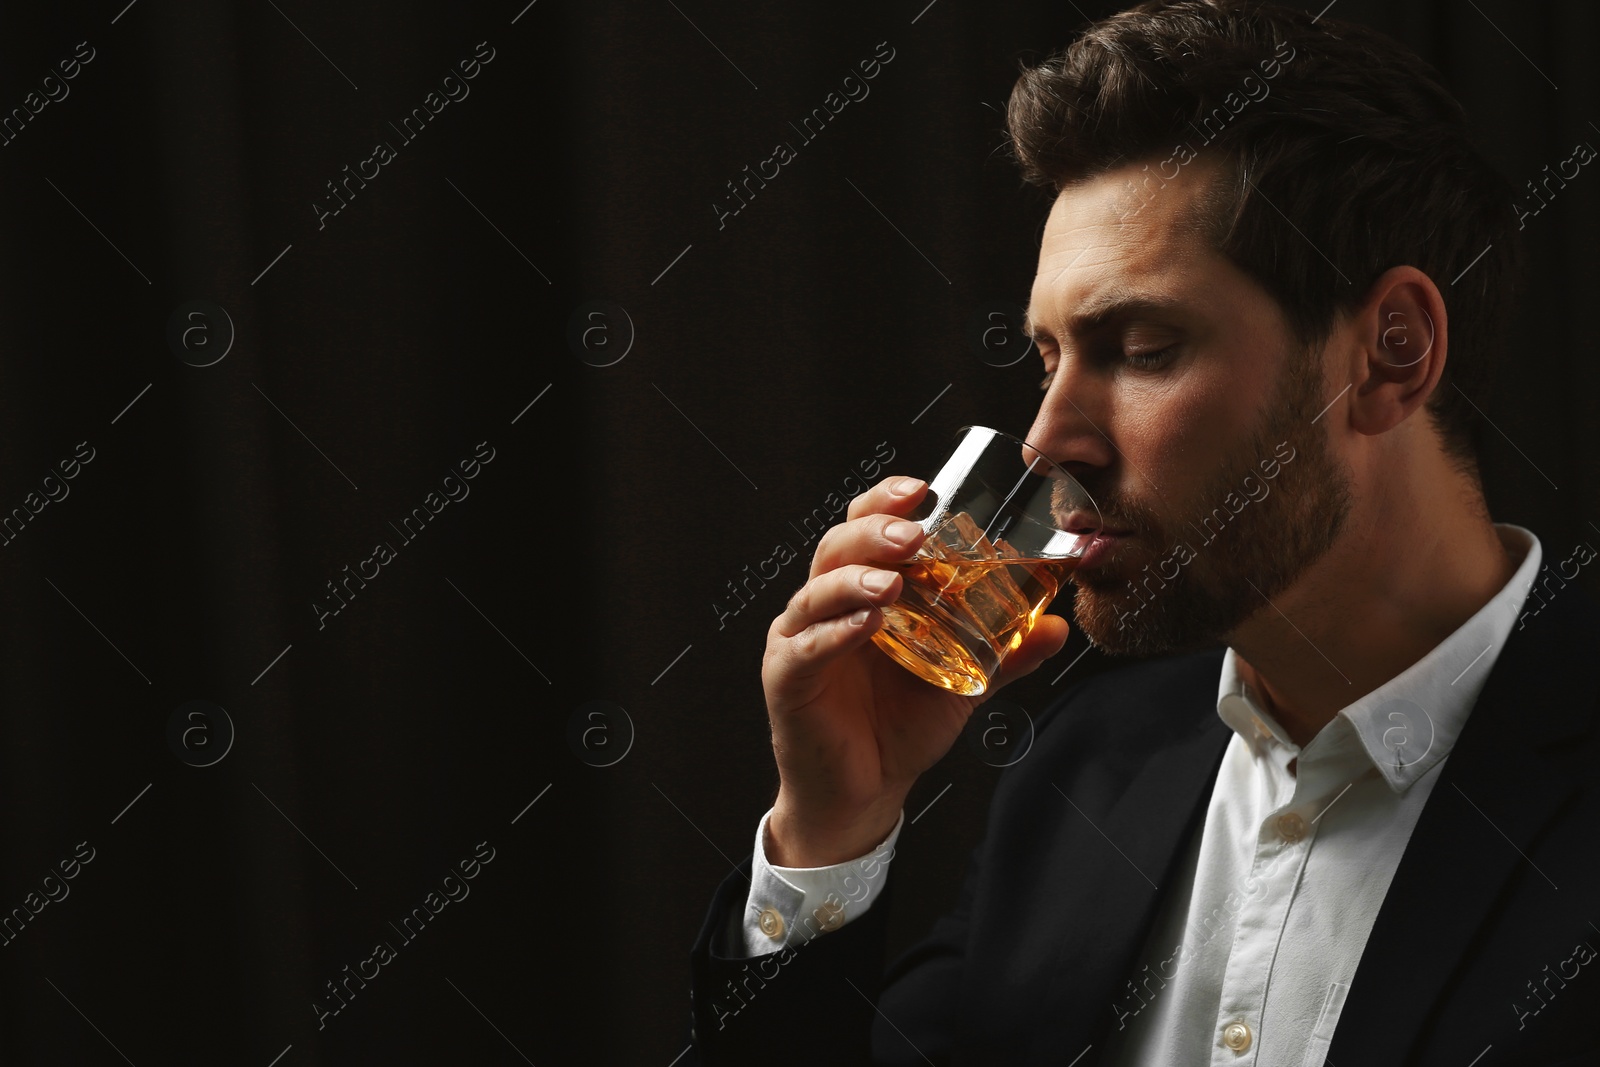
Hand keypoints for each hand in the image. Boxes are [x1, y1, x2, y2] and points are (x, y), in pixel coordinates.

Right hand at [761, 475, 1069, 866]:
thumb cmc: (900, 727)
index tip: (923, 489)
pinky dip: (835, 633)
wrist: (865, 793)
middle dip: (873, 532)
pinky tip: (867, 625)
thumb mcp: (962, 682)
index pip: (865, 528)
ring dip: (855, 579)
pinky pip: (806, 648)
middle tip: (914, 534)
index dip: (887, 502)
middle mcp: (825, 606)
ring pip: (817, 592)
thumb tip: (1056, 626)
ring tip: (892, 582)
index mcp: (862, 592)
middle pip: (836, 547)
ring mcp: (800, 640)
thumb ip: (1004, 653)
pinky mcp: (787, 679)